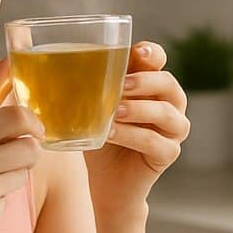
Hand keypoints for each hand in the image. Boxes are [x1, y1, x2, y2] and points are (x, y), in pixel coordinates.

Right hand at [0, 59, 43, 232]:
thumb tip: (6, 90)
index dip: (3, 72)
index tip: (15, 57)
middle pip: (21, 118)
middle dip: (36, 128)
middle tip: (34, 137)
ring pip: (28, 153)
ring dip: (24, 163)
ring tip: (1, 175)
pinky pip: (19, 183)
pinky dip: (10, 189)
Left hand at [83, 41, 188, 214]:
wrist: (106, 181)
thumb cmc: (101, 137)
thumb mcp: (94, 108)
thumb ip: (91, 86)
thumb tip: (58, 64)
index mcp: (152, 85)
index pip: (159, 60)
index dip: (152, 53)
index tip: (138, 51)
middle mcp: (169, 104)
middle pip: (168, 83)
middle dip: (146, 81)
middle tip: (123, 84)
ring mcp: (173, 130)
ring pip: (165, 113)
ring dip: (139, 109)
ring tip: (114, 111)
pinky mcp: (168, 154)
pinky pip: (155, 141)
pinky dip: (132, 136)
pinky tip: (110, 134)